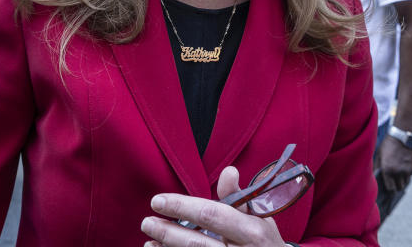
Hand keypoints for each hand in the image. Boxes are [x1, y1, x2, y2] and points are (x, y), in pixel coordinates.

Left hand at [141, 166, 285, 246]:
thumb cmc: (265, 242)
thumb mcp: (260, 217)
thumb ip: (238, 197)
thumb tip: (228, 171)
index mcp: (252, 231)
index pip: (211, 215)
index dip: (181, 207)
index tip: (158, 201)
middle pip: (197, 243)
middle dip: (168, 233)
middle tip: (147, 223)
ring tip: (149, 243)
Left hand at [377, 135, 411, 191]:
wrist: (402, 137)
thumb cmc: (387, 146)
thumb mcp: (379, 155)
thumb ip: (378, 168)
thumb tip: (376, 178)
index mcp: (388, 170)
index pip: (390, 188)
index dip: (389, 189)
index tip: (387, 189)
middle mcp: (398, 172)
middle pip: (399, 188)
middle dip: (396, 187)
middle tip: (393, 184)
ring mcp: (407, 170)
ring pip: (405, 183)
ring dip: (401, 182)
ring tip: (397, 178)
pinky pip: (409, 176)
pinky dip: (406, 175)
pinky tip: (402, 169)